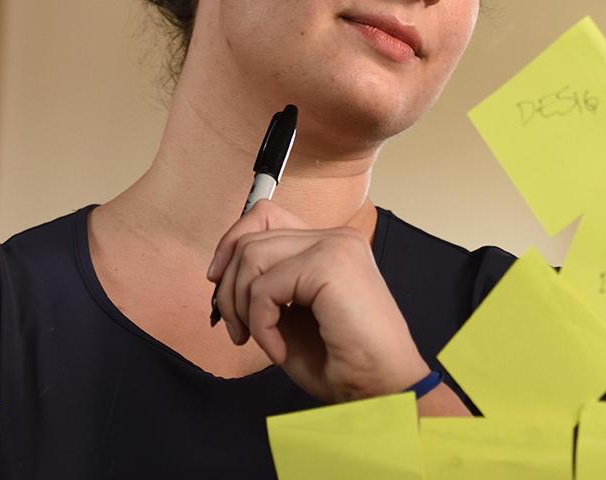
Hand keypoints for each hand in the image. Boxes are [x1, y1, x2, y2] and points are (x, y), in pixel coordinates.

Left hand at [206, 201, 429, 403]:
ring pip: (251, 255)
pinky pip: (265, 287)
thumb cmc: (344, 364)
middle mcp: (334, 236)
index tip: (218, 281)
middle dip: (230, 288)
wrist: (386, 389)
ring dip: (242, 306)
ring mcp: (334, 245)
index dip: (232, 242)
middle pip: (251, 235)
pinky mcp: (328, 264)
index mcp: (329, 244)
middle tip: (239, 331)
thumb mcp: (293, 319)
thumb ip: (268, 288)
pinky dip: (262, 324)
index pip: (266, 215)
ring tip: (259, 340)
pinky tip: (279, 349)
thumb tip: (224, 276)